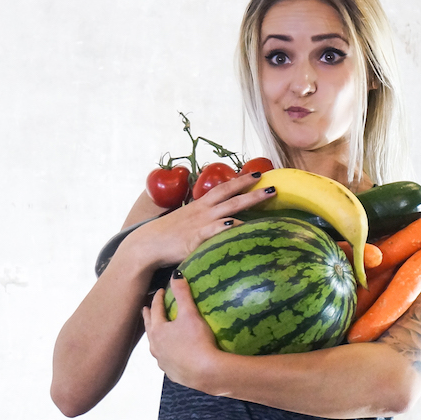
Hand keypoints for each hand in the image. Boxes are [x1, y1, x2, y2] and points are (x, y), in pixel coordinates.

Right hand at [123, 173, 274, 270]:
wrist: (148, 244)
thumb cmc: (168, 235)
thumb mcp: (187, 221)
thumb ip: (202, 219)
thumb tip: (218, 222)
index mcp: (201, 206)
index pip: (224, 189)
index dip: (241, 181)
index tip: (258, 175)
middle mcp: (203, 211)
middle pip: (232, 196)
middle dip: (252, 189)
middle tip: (272, 184)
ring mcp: (201, 224)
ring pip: (229, 209)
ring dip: (249, 201)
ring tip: (267, 197)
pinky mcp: (195, 239)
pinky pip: (213, 231)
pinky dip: (225, 227)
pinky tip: (237, 225)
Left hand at [142, 272, 221, 389]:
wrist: (206, 372)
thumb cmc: (197, 341)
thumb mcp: (190, 314)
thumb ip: (183, 294)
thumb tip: (176, 274)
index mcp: (158, 330)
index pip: (155, 309)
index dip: (158, 299)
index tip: (161, 291)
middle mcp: (156, 347)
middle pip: (149, 328)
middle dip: (148, 317)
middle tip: (145, 309)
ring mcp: (162, 362)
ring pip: (155, 346)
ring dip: (155, 337)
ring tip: (156, 332)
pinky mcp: (172, 373)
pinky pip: (165, 361)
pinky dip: (166, 354)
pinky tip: (170, 355)